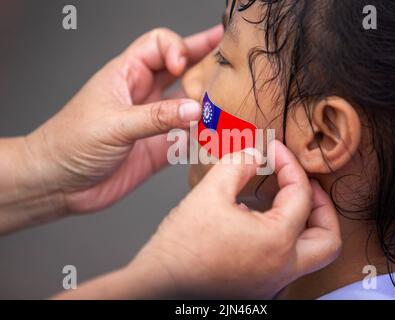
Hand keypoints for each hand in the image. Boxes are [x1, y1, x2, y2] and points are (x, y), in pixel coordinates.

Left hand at [22, 26, 222, 214]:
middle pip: (180, 68)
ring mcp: (154, 121)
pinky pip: (188, 136)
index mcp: (126, 75)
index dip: (177, 49)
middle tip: (230, 52)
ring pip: (188, 102)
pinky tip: (220, 133)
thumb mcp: (113, 124)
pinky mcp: (158, 147)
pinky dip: (204, 135)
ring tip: (233, 96)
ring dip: (209, 99)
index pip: (159, 44)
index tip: (183, 68)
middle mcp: (144, 94)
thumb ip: (156, 117)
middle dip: (205, 59)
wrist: (58, 184)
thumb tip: (195, 109)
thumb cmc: (70, 143)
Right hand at [126, 140, 341, 298]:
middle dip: (322, 206)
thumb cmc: (180, 247)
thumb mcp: (210, 192)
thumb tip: (254, 154)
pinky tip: (259, 221)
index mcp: (276, 242)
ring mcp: (271, 282)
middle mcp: (281, 268)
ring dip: (305, 224)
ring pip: (311, 254)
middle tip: (305, 185)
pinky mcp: (258, 288)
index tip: (275, 151)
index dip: (289, 164)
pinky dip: (284, 238)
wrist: (157, 283)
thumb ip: (238, 164)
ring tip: (282, 199)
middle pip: (327, 237)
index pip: (300, 194)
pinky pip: (286, 262)